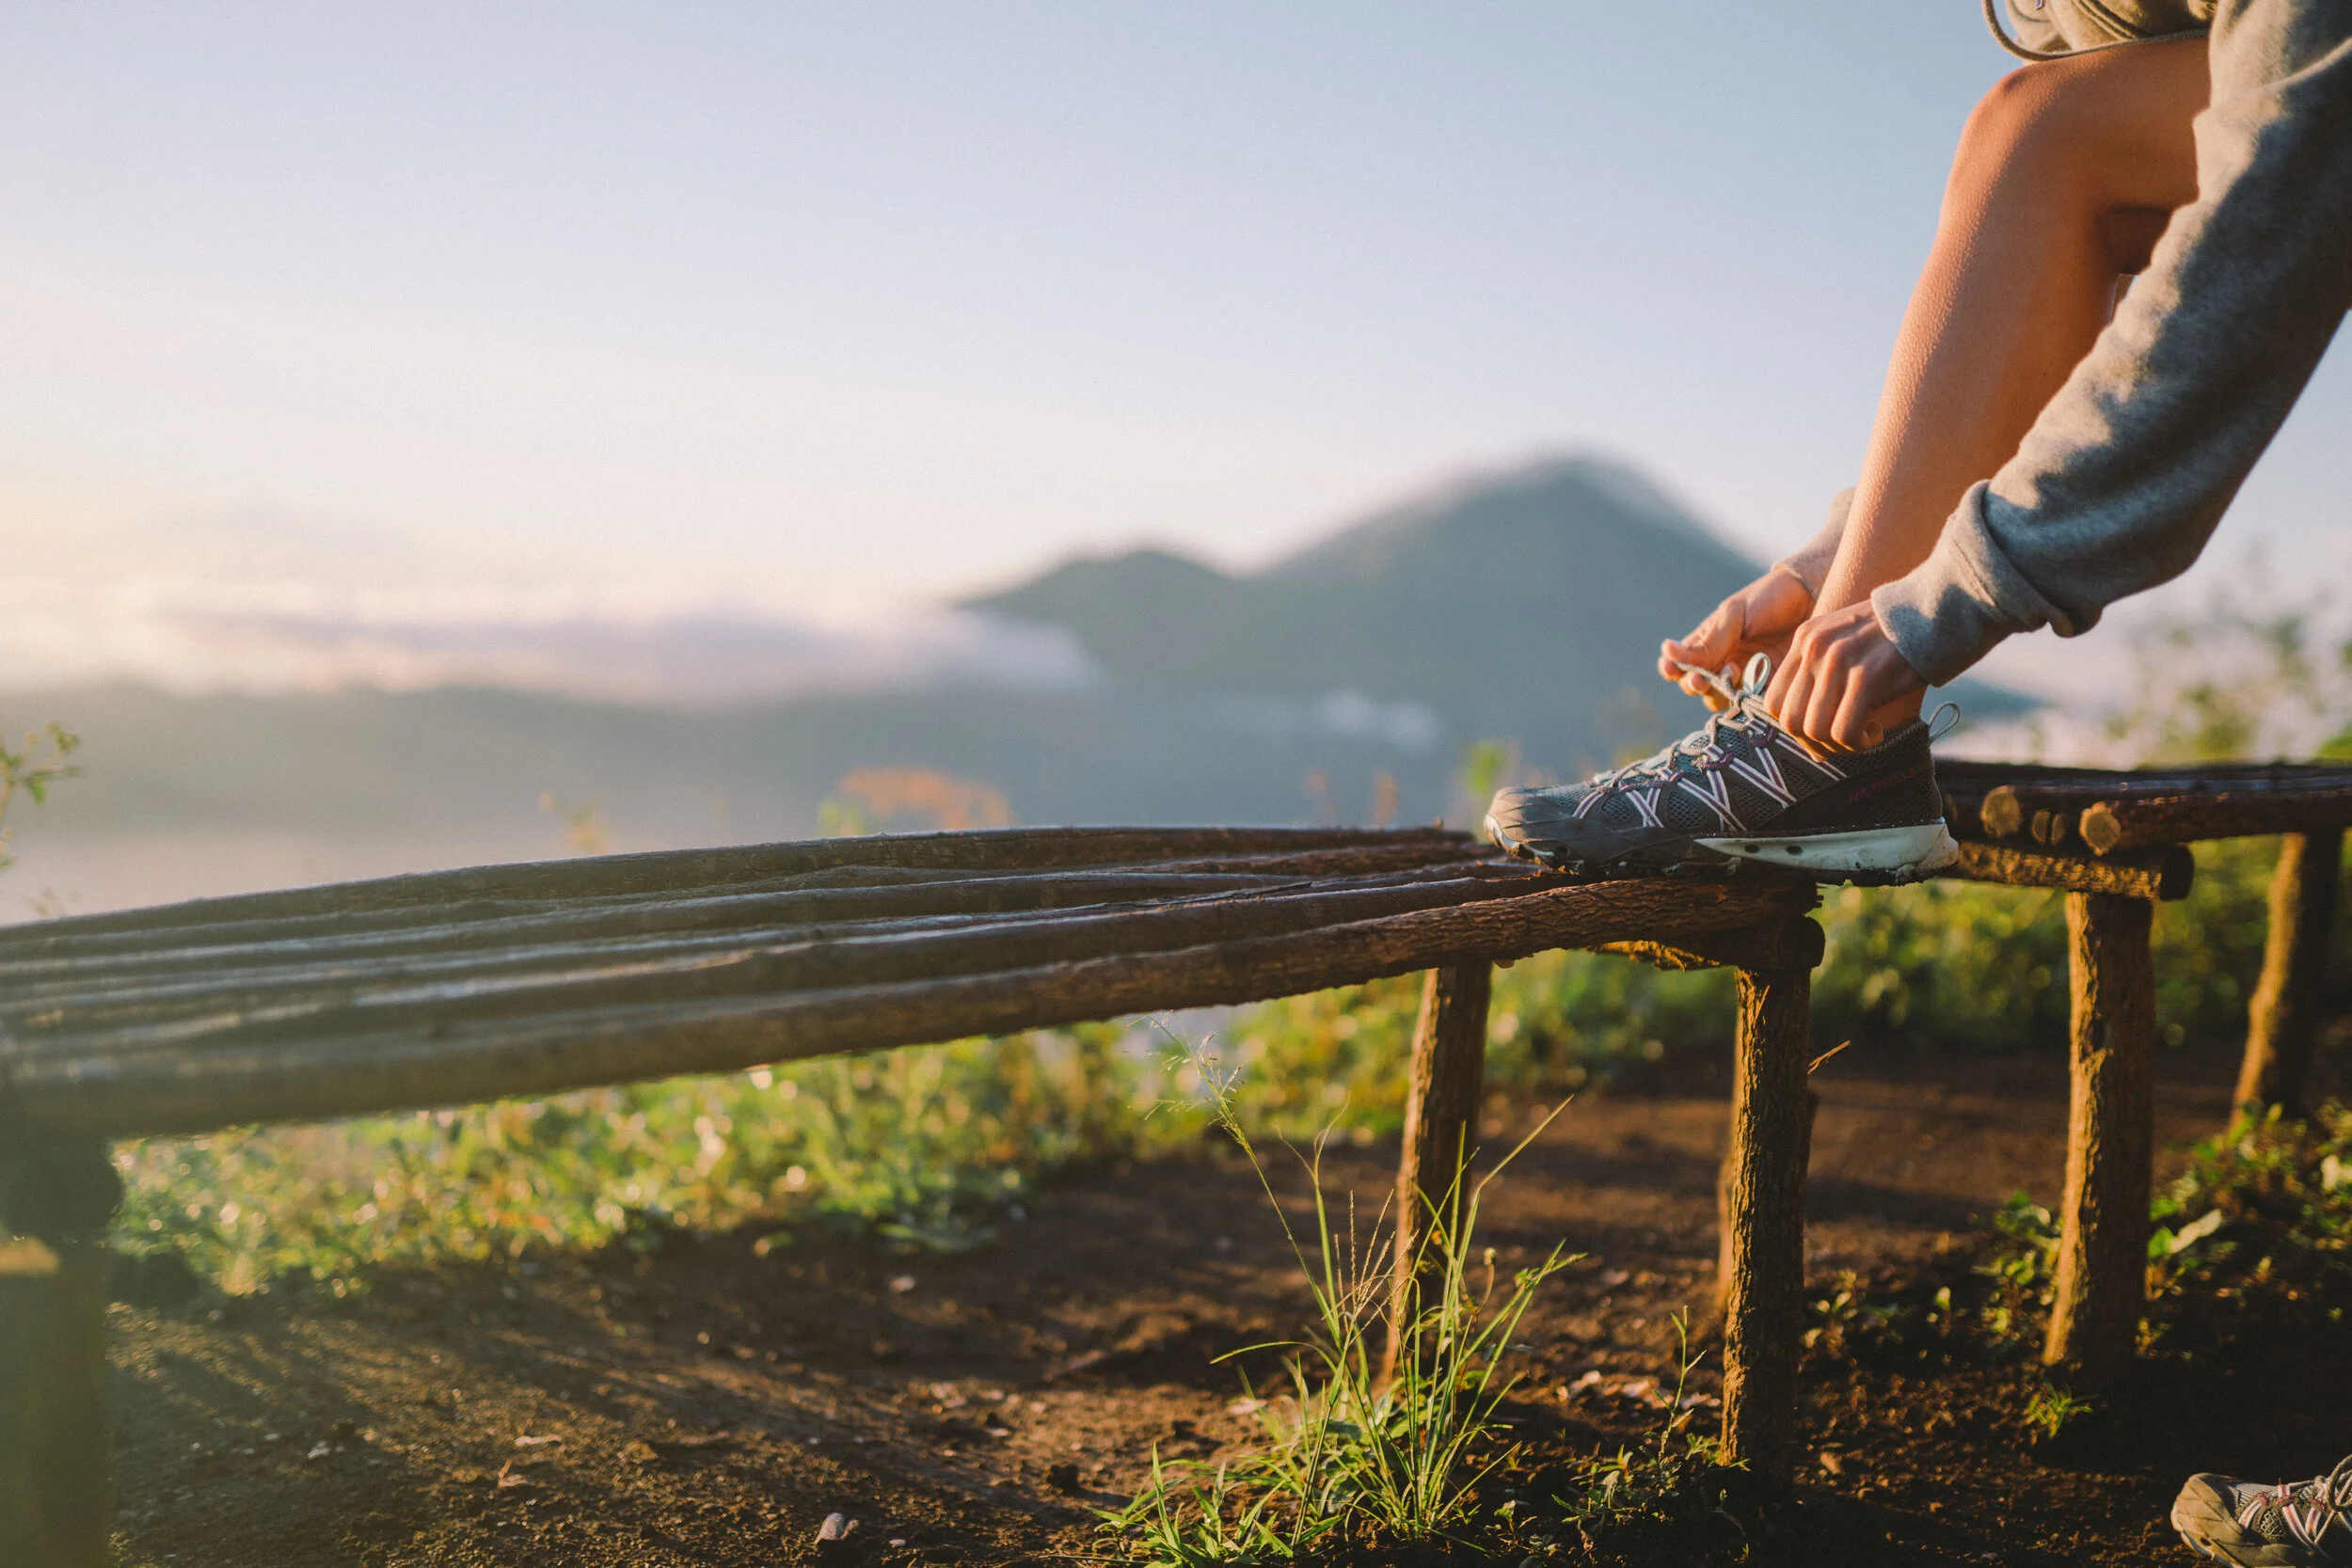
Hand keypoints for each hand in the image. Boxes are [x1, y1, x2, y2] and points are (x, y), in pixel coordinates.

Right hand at [1660, 567, 1813, 709]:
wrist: (1814, 599)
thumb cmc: (1769, 599)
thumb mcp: (1735, 614)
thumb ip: (1709, 640)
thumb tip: (1667, 652)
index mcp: (1707, 642)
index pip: (1679, 664)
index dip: (1672, 670)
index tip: (1673, 670)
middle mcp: (1721, 662)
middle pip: (1697, 687)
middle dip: (1696, 685)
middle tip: (1703, 680)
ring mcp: (1745, 678)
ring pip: (1721, 700)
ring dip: (1720, 692)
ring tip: (1733, 673)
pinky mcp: (1769, 688)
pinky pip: (1752, 705)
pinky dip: (1748, 702)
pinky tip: (1753, 687)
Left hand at [1764, 598, 1928, 750]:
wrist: (1937, 609)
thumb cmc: (1896, 634)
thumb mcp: (1846, 640)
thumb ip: (1822, 675)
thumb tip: (1811, 741)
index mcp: (1805, 638)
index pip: (1774, 701)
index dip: (1796, 727)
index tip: (1823, 730)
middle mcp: (1814, 648)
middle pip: (1791, 720)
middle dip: (1815, 742)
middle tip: (1843, 740)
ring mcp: (1837, 662)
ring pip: (1815, 730)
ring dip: (1839, 745)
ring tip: (1863, 735)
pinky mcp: (1865, 678)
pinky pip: (1844, 731)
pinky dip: (1858, 743)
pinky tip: (1876, 732)